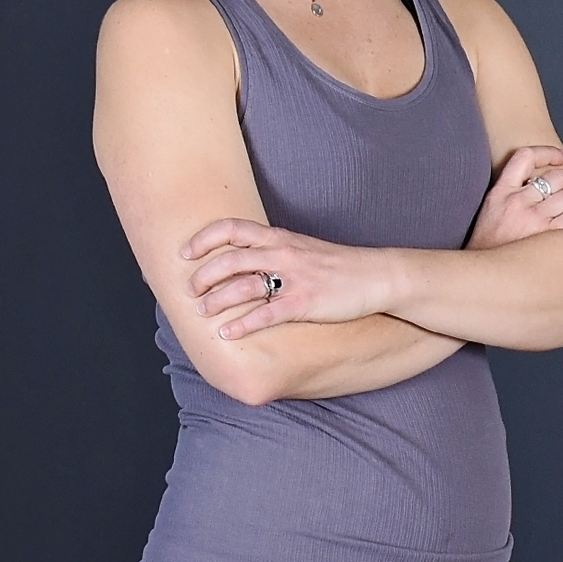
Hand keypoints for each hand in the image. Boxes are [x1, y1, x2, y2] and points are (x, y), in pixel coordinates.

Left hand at [179, 218, 390, 338]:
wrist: (377, 276)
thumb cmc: (339, 265)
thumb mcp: (303, 248)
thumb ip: (274, 251)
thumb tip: (247, 261)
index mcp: (280, 237)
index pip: (232, 228)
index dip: (203, 239)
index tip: (185, 253)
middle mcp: (282, 254)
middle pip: (230, 259)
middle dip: (203, 275)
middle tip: (190, 289)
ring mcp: (294, 278)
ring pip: (243, 286)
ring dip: (216, 300)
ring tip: (201, 312)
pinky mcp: (305, 303)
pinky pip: (266, 314)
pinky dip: (242, 324)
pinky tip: (227, 333)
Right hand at [468, 146, 562, 249]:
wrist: (480, 277)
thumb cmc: (487, 251)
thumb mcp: (488, 215)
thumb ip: (509, 198)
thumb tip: (536, 191)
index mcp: (500, 192)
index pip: (524, 157)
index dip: (547, 152)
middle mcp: (516, 201)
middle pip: (557, 177)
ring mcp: (531, 217)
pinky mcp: (544, 235)